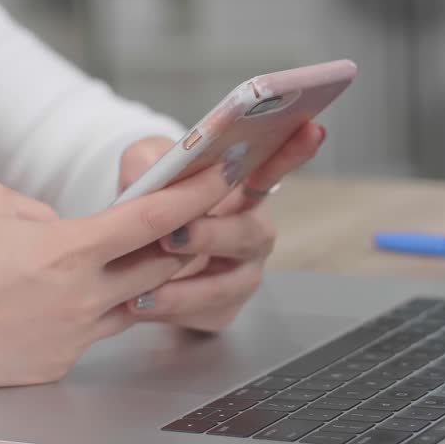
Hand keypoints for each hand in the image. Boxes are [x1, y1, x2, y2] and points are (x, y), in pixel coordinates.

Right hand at [0, 165, 235, 388]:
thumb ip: (42, 211)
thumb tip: (64, 229)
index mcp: (71, 251)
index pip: (154, 221)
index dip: (195, 196)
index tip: (224, 177)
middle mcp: (83, 298)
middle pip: (160, 267)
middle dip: (183, 241)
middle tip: (194, 219)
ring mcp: (73, 337)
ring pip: (132, 305)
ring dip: (142, 281)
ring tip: (134, 260)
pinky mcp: (56, 365)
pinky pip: (92, 333)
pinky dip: (93, 312)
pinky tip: (67, 300)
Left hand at [117, 123, 325, 331]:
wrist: (134, 250)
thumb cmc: (154, 201)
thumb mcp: (145, 168)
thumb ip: (147, 161)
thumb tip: (149, 171)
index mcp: (242, 193)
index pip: (272, 169)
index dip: (292, 153)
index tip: (310, 130)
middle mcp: (252, 234)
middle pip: (249, 235)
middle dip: (213, 235)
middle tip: (175, 235)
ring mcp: (241, 275)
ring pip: (227, 285)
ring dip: (189, 288)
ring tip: (147, 290)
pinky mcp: (221, 309)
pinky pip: (203, 314)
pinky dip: (172, 312)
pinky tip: (141, 305)